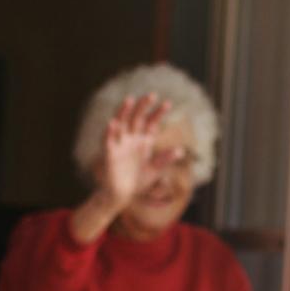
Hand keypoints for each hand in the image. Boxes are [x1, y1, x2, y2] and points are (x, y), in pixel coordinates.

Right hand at [74, 94, 175, 240]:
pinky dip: (110, 132)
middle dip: (144, 107)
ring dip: (124, 111)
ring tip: (130, 99)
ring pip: (121, 123)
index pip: (151, 123)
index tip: (168, 103)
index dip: (158, 113)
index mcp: (143, 141)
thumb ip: (164, 159)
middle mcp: (131, 139)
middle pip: (137, 118)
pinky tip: (113, 123)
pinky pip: (108, 140)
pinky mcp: (110, 153)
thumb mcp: (154, 170)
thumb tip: (180, 150)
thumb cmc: (138, 182)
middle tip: (152, 95)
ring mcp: (120, 144)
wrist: (122, 195)